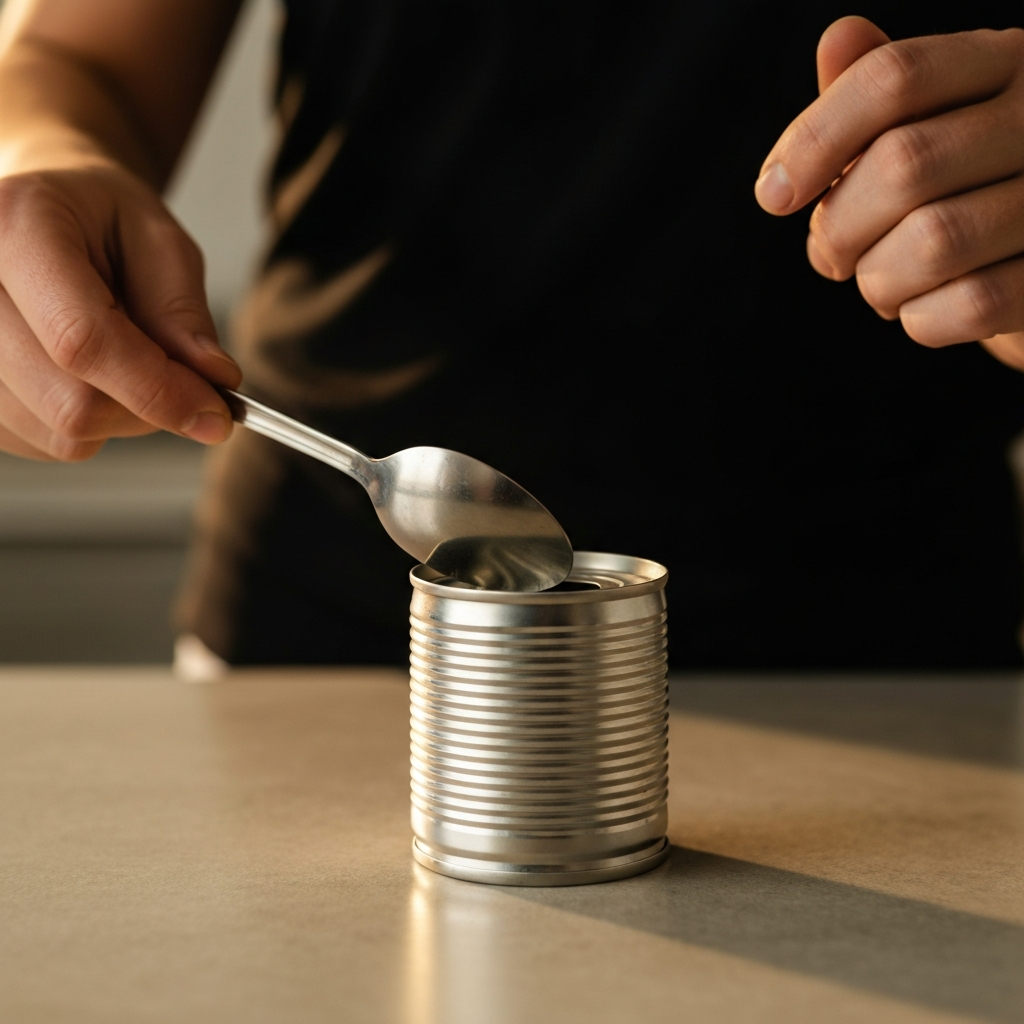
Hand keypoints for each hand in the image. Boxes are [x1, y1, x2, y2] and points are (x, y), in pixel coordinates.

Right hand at [0, 161, 240, 458]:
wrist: (37, 213)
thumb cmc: (97, 220)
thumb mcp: (158, 240)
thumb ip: (183, 311)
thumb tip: (213, 378)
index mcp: (13, 227)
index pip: (82, 340)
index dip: (159, 390)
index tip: (217, 413)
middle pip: (72, 404)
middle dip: (149, 408)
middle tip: (182, 378)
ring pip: (60, 435)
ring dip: (121, 419)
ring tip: (126, 360)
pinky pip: (43, 444)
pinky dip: (88, 427)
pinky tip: (88, 375)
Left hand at [755, 17, 1023, 369]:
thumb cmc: (967, 191)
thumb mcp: (925, 130)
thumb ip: (877, 98)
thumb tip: (838, 39)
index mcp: (1005, 63)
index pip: (895, 76)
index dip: (815, 139)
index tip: (773, 194)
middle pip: (903, 164)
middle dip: (837, 228)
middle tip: (828, 256)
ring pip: (934, 241)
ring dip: (877, 280)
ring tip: (879, 283)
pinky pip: (971, 304)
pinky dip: (920, 319)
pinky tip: (920, 309)